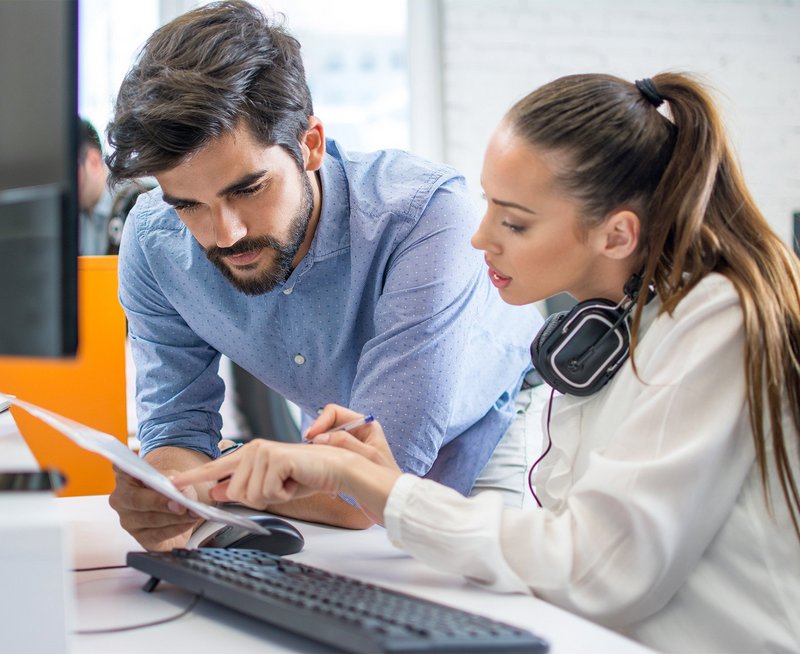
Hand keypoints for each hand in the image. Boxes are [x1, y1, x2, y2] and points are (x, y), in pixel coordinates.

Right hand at [108, 466, 201, 550]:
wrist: (175, 509)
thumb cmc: (170, 488)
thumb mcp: (174, 478)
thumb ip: (174, 479)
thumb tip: (175, 486)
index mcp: (126, 477)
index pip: (121, 470)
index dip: (123, 468)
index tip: (128, 467)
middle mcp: (122, 499)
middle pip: (136, 500)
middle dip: (159, 502)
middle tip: (179, 504)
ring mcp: (129, 520)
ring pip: (150, 519)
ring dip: (175, 517)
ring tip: (193, 512)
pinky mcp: (141, 537)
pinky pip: (158, 535)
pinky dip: (176, 528)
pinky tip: (188, 522)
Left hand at [171, 440, 352, 507]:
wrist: (334, 468)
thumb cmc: (305, 475)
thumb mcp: (270, 484)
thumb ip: (241, 486)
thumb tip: (217, 493)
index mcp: (248, 453)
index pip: (214, 468)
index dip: (191, 479)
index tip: (170, 485)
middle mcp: (253, 449)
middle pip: (236, 493)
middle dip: (259, 498)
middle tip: (281, 486)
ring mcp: (263, 453)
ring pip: (251, 496)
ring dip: (273, 497)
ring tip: (288, 483)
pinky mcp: (275, 459)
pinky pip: (268, 493)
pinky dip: (283, 494)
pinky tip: (294, 482)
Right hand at [305, 404, 400, 472]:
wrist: (391, 498)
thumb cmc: (385, 477)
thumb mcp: (366, 456)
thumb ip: (344, 443)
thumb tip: (320, 437)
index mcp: (365, 425)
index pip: (334, 413)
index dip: (320, 422)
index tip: (310, 436)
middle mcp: (358, 432)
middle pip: (328, 426)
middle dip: (318, 436)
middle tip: (310, 450)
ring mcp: (351, 445)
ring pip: (327, 440)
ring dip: (320, 450)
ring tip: (318, 462)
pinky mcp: (346, 458)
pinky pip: (329, 453)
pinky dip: (324, 460)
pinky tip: (324, 472)